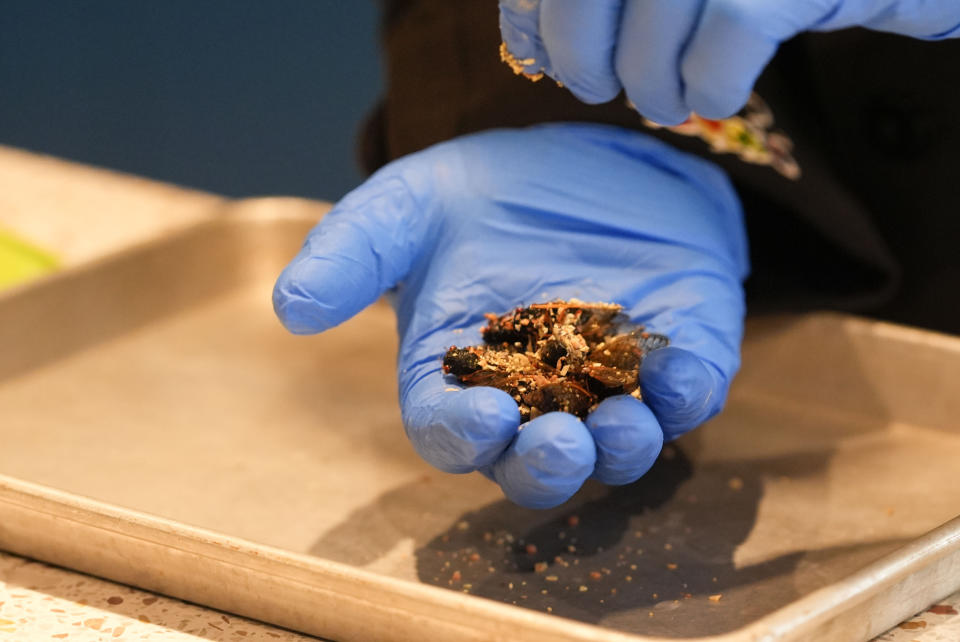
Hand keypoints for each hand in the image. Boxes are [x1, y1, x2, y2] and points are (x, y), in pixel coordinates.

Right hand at [273, 124, 747, 508]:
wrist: (578, 154)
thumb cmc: (479, 194)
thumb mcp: (404, 208)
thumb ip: (351, 256)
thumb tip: (291, 308)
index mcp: (462, 378)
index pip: (453, 431)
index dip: (462, 437)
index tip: (480, 421)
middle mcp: (536, 399)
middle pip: (536, 463)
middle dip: (548, 467)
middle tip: (557, 447)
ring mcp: (612, 384)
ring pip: (619, 446)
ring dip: (623, 449)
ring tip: (623, 427)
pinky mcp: (676, 352)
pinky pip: (690, 391)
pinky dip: (690, 393)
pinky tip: (684, 375)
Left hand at [499, 0, 959, 123]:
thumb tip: (531, 43)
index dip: (532, 16)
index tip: (533, 55)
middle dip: (579, 58)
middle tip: (596, 87)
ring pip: (648, 45)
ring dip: (650, 90)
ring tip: (660, 101)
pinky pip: (713, 68)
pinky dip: (708, 92)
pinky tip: (714, 93)